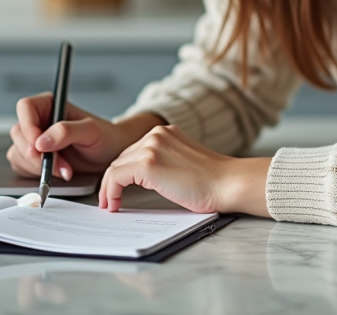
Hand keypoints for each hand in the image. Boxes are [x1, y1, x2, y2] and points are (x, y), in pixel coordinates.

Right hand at [7, 93, 163, 181]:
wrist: (111, 155)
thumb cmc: (105, 137)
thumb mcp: (90, 131)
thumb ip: (66, 132)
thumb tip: (41, 141)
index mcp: (49, 104)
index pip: (25, 108)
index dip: (28, 127)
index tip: (39, 147)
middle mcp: (38, 120)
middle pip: (19, 133)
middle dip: (36, 154)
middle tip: (57, 165)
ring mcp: (34, 140)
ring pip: (18, 152)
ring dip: (39, 166)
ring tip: (65, 170)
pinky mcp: (34, 158)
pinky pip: (23, 167)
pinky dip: (38, 174)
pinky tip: (59, 173)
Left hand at [98, 124, 270, 215]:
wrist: (228, 183)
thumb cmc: (213, 181)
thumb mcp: (183, 162)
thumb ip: (164, 161)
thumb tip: (144, 178)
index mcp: (166, 132)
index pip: (133, 151)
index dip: (122, 171)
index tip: (117, 188)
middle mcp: (156, 134)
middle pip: (122, 157)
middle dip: (112, 179)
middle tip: (108, 199)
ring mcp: (151, 147)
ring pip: (116, 166)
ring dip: (109, 187)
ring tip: (109, 204)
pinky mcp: (147, 163)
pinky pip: (116, 177)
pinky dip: (110, 191)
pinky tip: (113, 204)